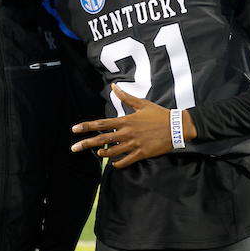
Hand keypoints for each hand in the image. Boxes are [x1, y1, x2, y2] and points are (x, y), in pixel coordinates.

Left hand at [70, 84, 196, 168]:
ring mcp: (134, 144)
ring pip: (113, 152)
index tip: (74, 130)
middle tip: (73, 149)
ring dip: (103, 154)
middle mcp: (127, 133)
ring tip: (97, 153)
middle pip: (102, 140)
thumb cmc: (159, 114)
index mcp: (125, 121)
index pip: (101, 124)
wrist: (176, 127)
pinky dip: (119, 163)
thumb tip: (113, 86)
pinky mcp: (142, 153)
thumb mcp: (142, 103)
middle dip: (86, 144)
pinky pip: (126, 161)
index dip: (86, 127)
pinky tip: (114, 164)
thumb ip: (125, 97)